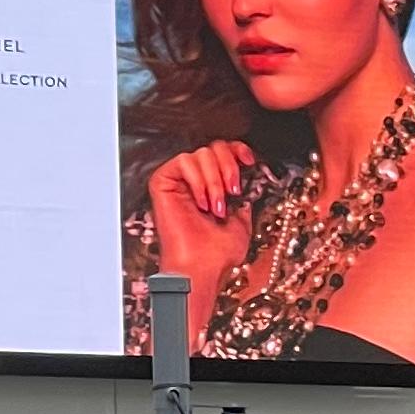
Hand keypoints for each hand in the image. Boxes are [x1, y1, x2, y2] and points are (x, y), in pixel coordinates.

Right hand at [143, 141, 259, 313]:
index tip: (250, 161)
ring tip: (217, 206)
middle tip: (234, 192)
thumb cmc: (218, 252)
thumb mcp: (244, 219)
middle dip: (229, 167)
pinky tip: (202, 202)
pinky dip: (199, 180)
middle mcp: (195, 180)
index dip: (237, 150)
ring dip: (215, 181)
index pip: (223, 151)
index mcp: (213, 185)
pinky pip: (183, 161)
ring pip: (201, 154)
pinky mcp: (162, 181)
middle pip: (213, 147)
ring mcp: (178, 180)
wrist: (202, 266)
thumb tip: (252, 174)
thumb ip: (246, 194)